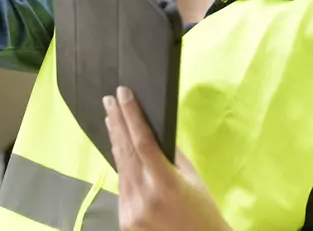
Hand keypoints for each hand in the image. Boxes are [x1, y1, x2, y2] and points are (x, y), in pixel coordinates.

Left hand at [104, 87, 231, 230]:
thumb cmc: (203, 211)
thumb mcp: (193, 178)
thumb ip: (172, 155)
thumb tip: (155, 131)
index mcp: (165, 183)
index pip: (142, 141)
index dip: (131, 115)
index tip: (123, 94)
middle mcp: (144, 196)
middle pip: (125, 150)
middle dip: (117, 122)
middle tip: (109, 100)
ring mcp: (131, 210)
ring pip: (121, 168)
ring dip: (116, 141)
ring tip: (112, 119)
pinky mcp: (125, 220)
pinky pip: (122, 186)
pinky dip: (121, 166)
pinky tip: (119, 150)